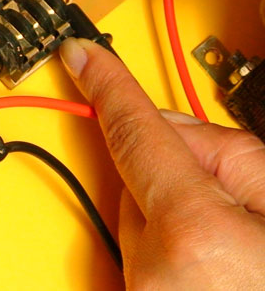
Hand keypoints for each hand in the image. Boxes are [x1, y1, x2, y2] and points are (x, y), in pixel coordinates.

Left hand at [60, 38, 264, 288]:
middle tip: (243, 200)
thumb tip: (174, 132)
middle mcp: (154, 272)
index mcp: (194, 238)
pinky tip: (220, 262)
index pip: (136, 134)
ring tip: (242, 244)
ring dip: (182, 211)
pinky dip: (175, 243)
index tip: (80, 55)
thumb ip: (233, 157)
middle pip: (139, 175)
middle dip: (180, 167)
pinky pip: (147, 252)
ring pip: (144, 215)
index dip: (109, 85)